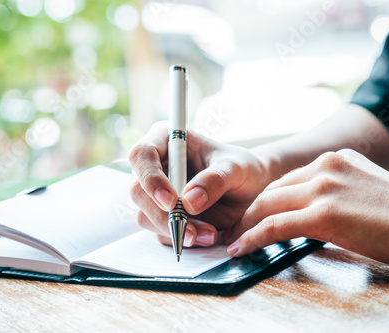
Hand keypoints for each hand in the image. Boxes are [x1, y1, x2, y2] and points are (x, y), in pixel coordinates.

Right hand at [128, 121, 278, 246]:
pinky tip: (206, 236)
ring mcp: (155, 194)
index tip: (171, 201)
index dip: (151, 178)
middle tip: (191, 231)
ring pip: (146, 216)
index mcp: (167, 141)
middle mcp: (155, 166)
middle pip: (138, 191)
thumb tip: (189, 202)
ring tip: (209, 234)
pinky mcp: (163, 216)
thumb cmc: (241, 168)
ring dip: (175, 230)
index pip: (142, 155)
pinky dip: (181, 239)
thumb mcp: (235, 169)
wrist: (250, 190)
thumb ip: (214, 180)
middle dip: (163, 215)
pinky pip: (161, 232)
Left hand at [224, 149, 388, 272]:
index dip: (266, 199)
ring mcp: (322, 188)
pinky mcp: (323, 214)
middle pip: (272, 190)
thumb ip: (336, 191)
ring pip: (267, 206)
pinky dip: (253, 238)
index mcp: (334, 160)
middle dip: (250, 212)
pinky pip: (275, 225)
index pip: (288, 180)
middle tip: (235, 228)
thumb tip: (314, 211)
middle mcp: (325, 167)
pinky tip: (242, 248)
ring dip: (245, 226)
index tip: (254, 214)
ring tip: (232, 241)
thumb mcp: (364, 189)